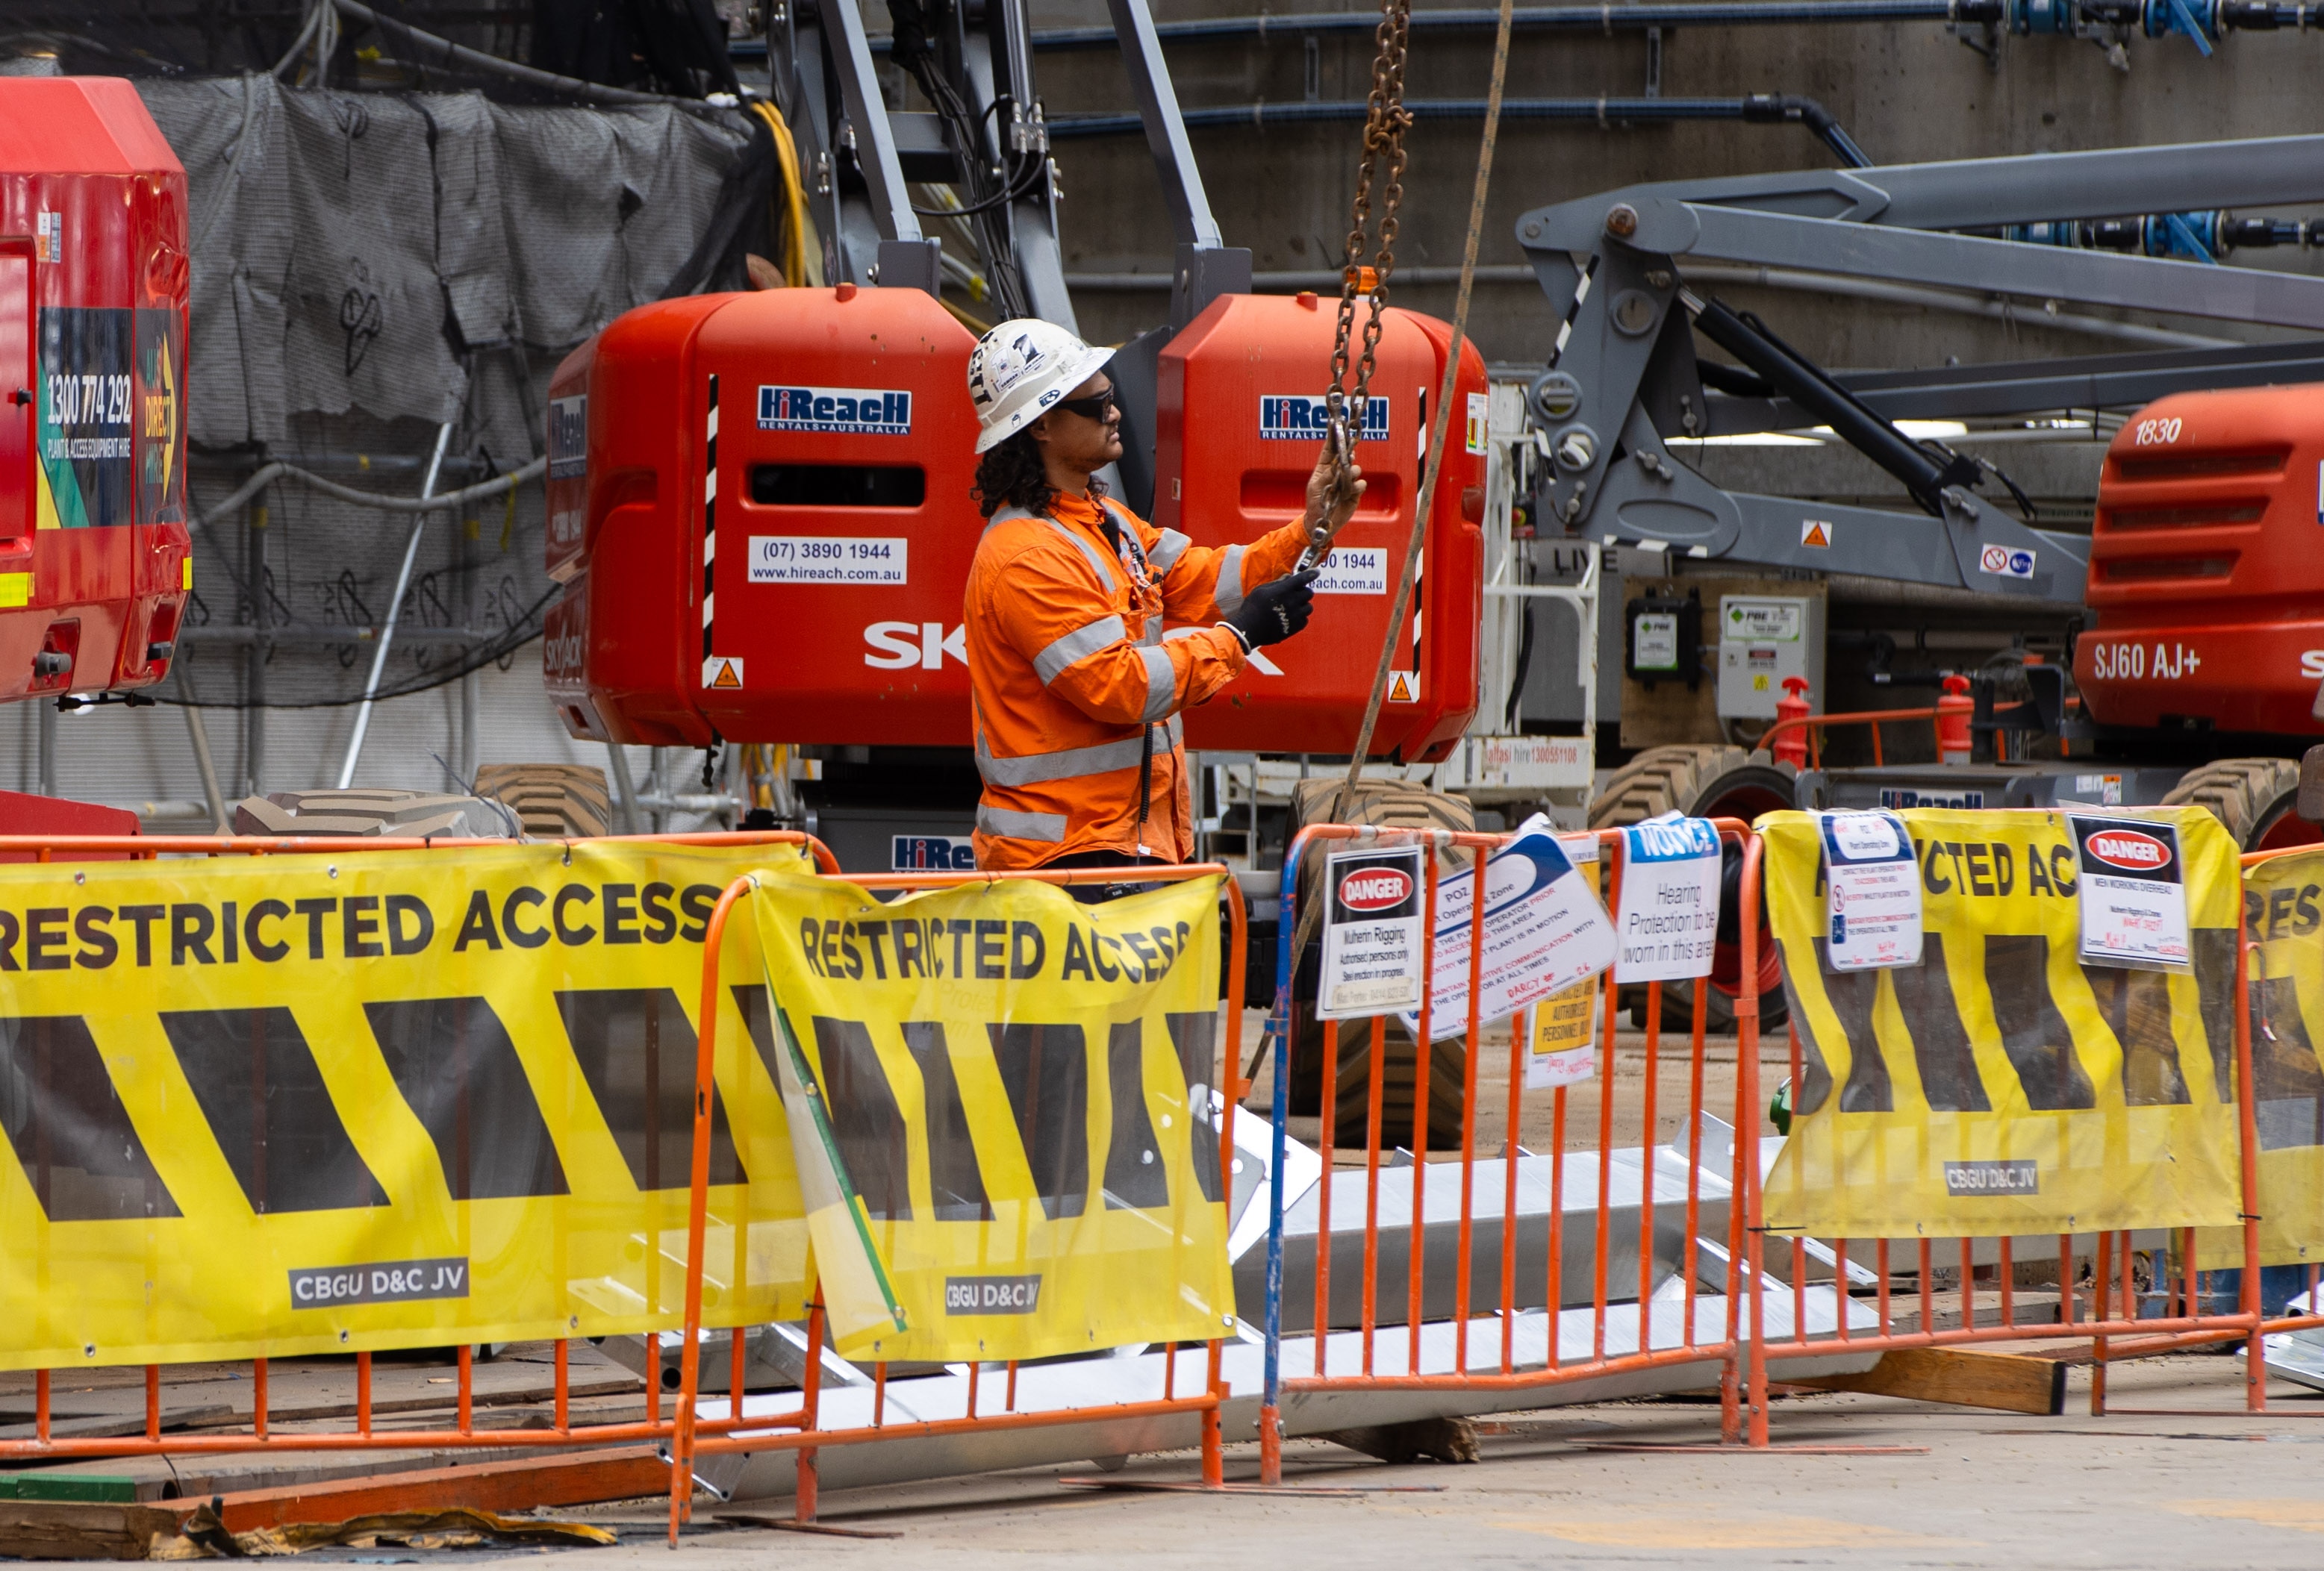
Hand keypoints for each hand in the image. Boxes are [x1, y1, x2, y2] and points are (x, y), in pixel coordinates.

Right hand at [1222, 568, 1319, 649]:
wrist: (1248, 630)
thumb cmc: (1252, 607)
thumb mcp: (1260, 590)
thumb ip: (1276, 583)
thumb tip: (1288, 577)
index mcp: (1283, 590)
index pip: (1302, 579)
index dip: (1311, 574)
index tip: (1316, 573)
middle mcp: (1292, 602)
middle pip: (1309, 593)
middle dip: (1304, 591)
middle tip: (1296, 593)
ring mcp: (1294, 616)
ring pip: (1309, 607)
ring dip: (1303, 605)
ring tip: (1293, 607)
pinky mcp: (1294, 628)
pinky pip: (1305, 620)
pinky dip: (1301, 617)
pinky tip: (1292, 617)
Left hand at [1302, 431, 1365, 550]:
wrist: (1323, 522)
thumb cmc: (1316, 503)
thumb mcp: (1316, 487)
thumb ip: (1327, 474)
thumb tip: (1338, 464)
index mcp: (1324, 467)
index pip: (1330, 448)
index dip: (1333, 435)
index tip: (1335, 422)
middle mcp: (1337, 471)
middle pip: (1346, 455)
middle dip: (1348, 451)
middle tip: (1348, 452)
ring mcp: (1347, 481)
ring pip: (1355, 468)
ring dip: (1351, 471)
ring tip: (1346, 478)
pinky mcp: (1355, 492)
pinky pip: (1361, 484)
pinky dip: (1356, 486)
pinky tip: (1350, 491)